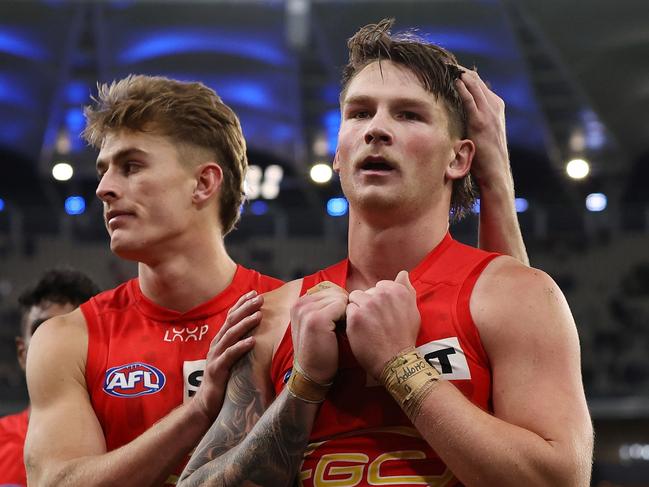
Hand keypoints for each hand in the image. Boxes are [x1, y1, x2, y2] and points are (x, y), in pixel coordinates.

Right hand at [192, 290, 263, 420]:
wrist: (207, 405)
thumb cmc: (223, 382)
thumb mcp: (233, 361)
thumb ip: (241, 347)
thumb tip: (259, 336)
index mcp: (220, 342)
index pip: (231, 318)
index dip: (241, 304)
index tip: (254, 293)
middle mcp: (216, 346)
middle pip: (231, 322)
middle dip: (245, 308)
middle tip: (259, 298)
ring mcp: (215, 357)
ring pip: (230, 336)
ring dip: (244, 324)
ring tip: (258, 315)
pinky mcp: (217, 371)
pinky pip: (229, 356)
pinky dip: (240, 347)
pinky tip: (252, 341)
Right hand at [290, 281, 346, 383]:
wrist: (312, 373)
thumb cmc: (320, 350)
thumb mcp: (317, 323)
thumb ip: (324, 306)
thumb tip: (346, 294)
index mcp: (299, 302)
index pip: (330, 289)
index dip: (340, 303)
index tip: (339, 321)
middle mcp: (300, 303)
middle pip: (335, 292)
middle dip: (344, 307)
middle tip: (342, 327)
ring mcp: (306, 310)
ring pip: (339, 297)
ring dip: (346, 312)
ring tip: (341, 330)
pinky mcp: (315, 319)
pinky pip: (342, 305)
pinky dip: (347, 317)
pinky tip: (343, 331)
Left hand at [346, 271, 419, 378]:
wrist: (395, 361)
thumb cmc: (404, 338)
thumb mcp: (412, 312)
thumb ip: (406, 290)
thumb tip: (403, 273)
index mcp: (398, 291)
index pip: (379, 286)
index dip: (379, 301)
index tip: (383, 315)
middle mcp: (384, 294)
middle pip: (366, 292)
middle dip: (367, 304)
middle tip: (375, 323)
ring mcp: (369, 304)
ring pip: (354, 299)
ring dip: (357, 310)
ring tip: (366, 326)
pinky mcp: (356, 316)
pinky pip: (348, 310)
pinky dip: (351, 320)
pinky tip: (360, 331)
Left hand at [455, 67, 513, 195]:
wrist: (496, 173)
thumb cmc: (485, 159)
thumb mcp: (481, 135)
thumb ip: (474, 121)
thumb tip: (458, 116)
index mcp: (496, 109)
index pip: (480, 86)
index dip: (466, 77)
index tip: (451, 69)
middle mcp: (495, 109)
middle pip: (477, 83)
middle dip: (462, 73)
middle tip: (446, 63)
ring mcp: (490, 115)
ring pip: (476, 88)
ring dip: (462, 76)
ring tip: (448, 66)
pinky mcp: (482, 123)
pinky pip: (472, 101)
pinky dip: (464, 89)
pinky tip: (456, 81)